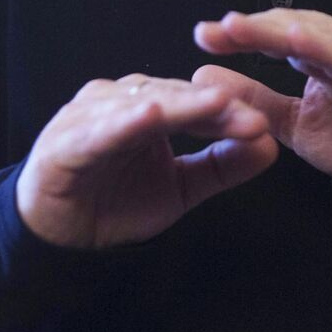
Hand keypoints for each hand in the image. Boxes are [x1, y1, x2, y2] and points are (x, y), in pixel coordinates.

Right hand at [15, 73, 279, 248]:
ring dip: (179, 106)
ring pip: (141, 104)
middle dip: (214, 107)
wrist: (60, 234)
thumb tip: (271, 145)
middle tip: (251, 117)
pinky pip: (99, 130)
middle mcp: (121, 100)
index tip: (263, 125)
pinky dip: (123, 122)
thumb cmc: (115, 200)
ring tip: (214, 104)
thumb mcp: (181, 187)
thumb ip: (222, 166)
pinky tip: (148, 117)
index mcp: (150, 104)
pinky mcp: (66, 140)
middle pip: (174, 97)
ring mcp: (91, 115)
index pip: (197, 102)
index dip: (230, 112)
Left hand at [191, 9, 331, 186]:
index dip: (241, 33)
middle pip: (293, 27)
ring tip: (242, 27)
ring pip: (320, 37)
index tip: (203, 35)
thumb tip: (203, 72)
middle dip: (253, 27)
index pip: (275, 33)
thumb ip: (254, 98)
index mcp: (322, 49)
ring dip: (279, 30)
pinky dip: (328, 49)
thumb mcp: (294, 123)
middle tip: (216, 29)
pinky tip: (297, 41)